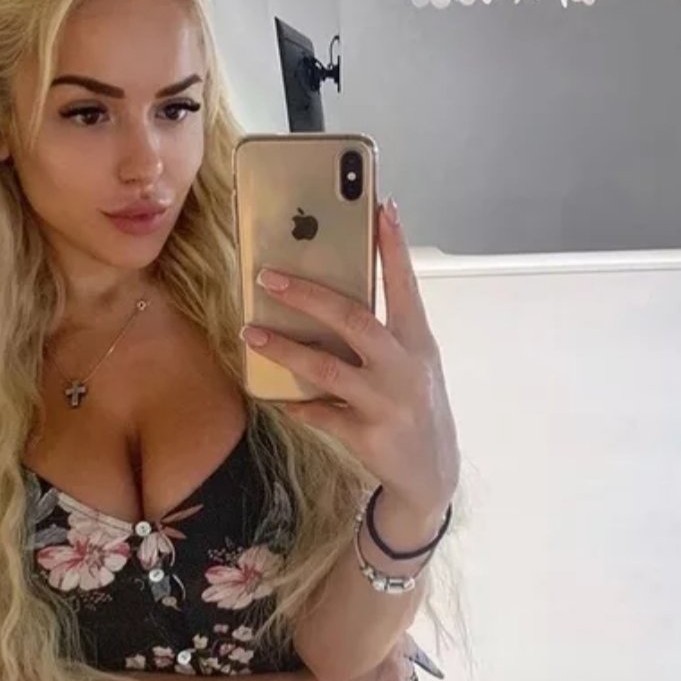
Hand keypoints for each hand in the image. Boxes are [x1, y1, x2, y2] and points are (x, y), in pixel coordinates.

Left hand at [242, 197, 460, 516]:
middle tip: (268, 275)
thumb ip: (383, 335)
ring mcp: (385, 402)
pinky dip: (294, 404)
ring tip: (249, 332)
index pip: (406, 285)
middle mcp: (404, 367)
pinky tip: (272, 396)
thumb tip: (329, 302)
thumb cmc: (415, 406)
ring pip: (326, 368)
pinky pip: (318, 414)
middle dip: (308, 295)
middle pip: (353, 320)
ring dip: (283, 348)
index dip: (393, 246)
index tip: (382, 206)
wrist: (431, 474)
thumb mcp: (413, 365)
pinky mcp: (366, 435)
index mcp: (418, 342)